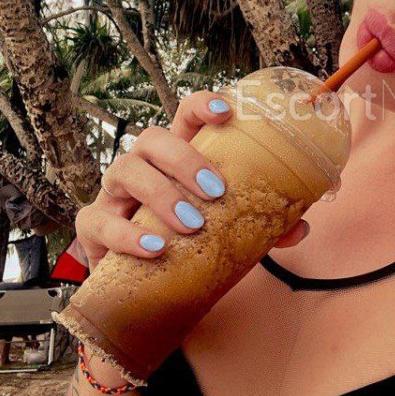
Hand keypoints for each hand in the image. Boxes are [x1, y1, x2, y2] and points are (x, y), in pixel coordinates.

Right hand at [74, 91, 308, 273]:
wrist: (144, 290)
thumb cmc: (186, 244)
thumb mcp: (225, 232)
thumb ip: (262, 229)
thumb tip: (301, 227)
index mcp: (177, 159)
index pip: (184, 116)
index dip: (201, 105)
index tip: (226, 111)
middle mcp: (143, 167)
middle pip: (152, 138)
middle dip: (184, 159)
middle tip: (215, 192)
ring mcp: (114, 194)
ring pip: (124, 169)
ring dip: (161, 193)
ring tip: (191, 224)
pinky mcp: (93, 227)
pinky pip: (101, 222)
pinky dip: (129, 235)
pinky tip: (155, 248)